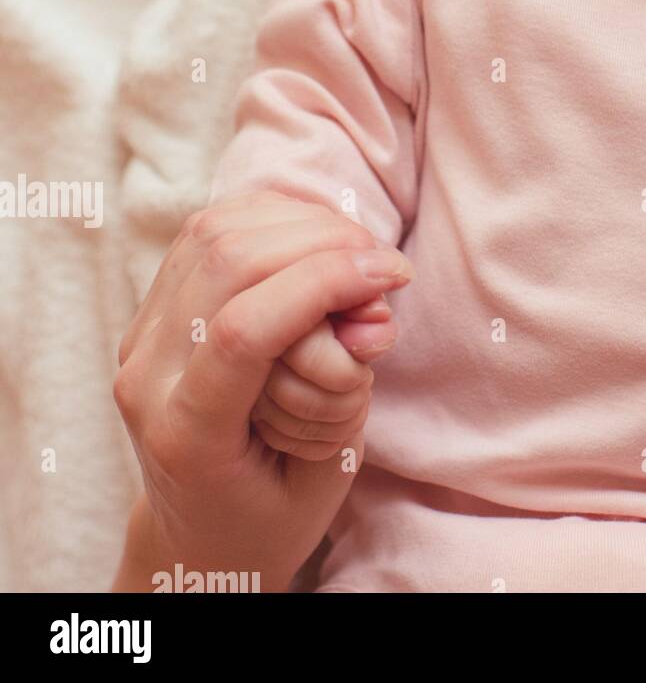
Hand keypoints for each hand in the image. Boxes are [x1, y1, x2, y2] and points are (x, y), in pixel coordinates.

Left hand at [113, 191, 413, 590]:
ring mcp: (143, 335)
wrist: (203, 535)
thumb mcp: (325, 472)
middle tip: (386, 270)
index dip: (326, 284)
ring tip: (358, 258)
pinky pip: (211, 228)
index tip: (395, 276)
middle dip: (325, 244)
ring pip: (217, 229)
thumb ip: (346, 392)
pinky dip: (275, 218)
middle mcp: (147, 376)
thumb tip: (372, 314)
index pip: (244, 330)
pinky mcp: (156, 304)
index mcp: (184, 435)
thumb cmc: (271, 511)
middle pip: (229, 261)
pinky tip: (318, 243)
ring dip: (304, 225)